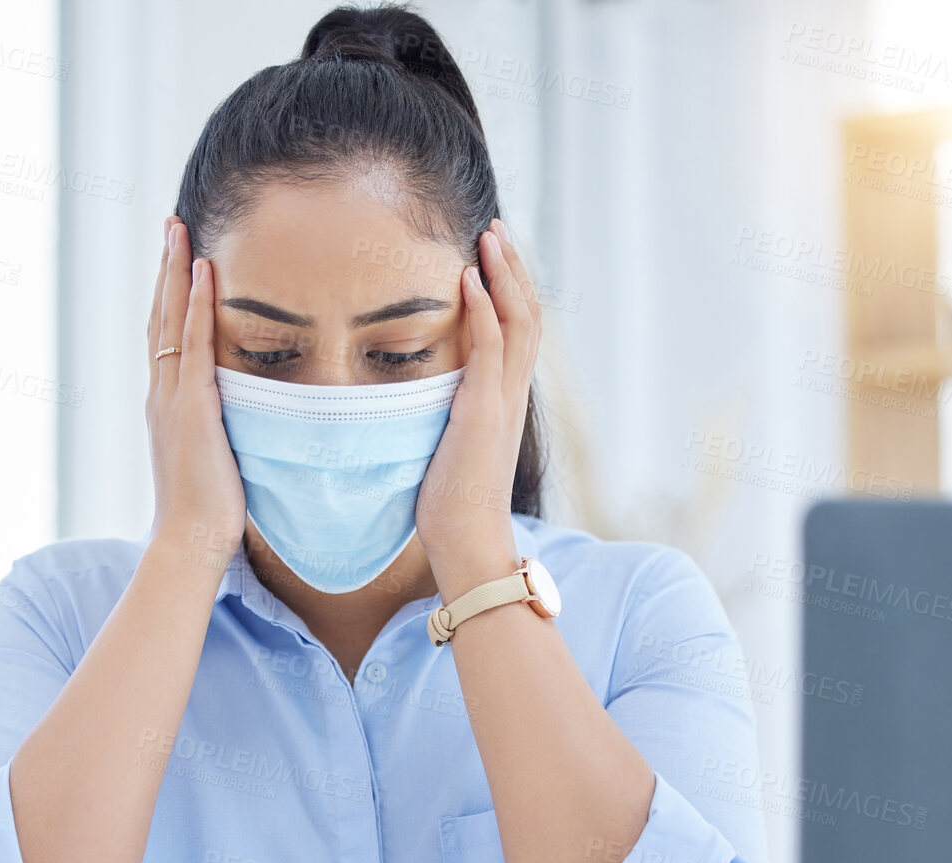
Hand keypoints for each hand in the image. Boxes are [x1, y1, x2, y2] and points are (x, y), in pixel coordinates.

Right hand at [145, 217, 246, 563]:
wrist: (191, 542)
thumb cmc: (210, 510)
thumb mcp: (216, 455)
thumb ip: (223, 427)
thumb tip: (244, 415)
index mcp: (167, 404)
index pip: (165, 335)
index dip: (169, 294)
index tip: (178, 257)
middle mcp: (161, 394)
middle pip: (159, 316)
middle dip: (165, 268)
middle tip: (171, 224)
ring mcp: (172, 399)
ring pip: (169, 320)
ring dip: (174, 271)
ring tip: (179, 230)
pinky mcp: (191, 409)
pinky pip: (193, 346)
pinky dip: (195, 307)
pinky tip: (203, 273)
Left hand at [414, 219, 541, 599]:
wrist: (467, 544)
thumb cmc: (451, 507)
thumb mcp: (449, 448)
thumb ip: (447, 418)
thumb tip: (423, 403)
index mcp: (505, 401)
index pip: (518, 332)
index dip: (510, 291)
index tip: (491, 257)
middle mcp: (512, 395)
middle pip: (528, 315)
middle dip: (514, 268)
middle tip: (496, 230)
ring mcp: (502, 402)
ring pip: (519, 321)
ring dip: (504, 275)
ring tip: (489, 237)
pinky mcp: (482, 412)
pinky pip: (489, 348)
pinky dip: (483, 309)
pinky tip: (468, 279)